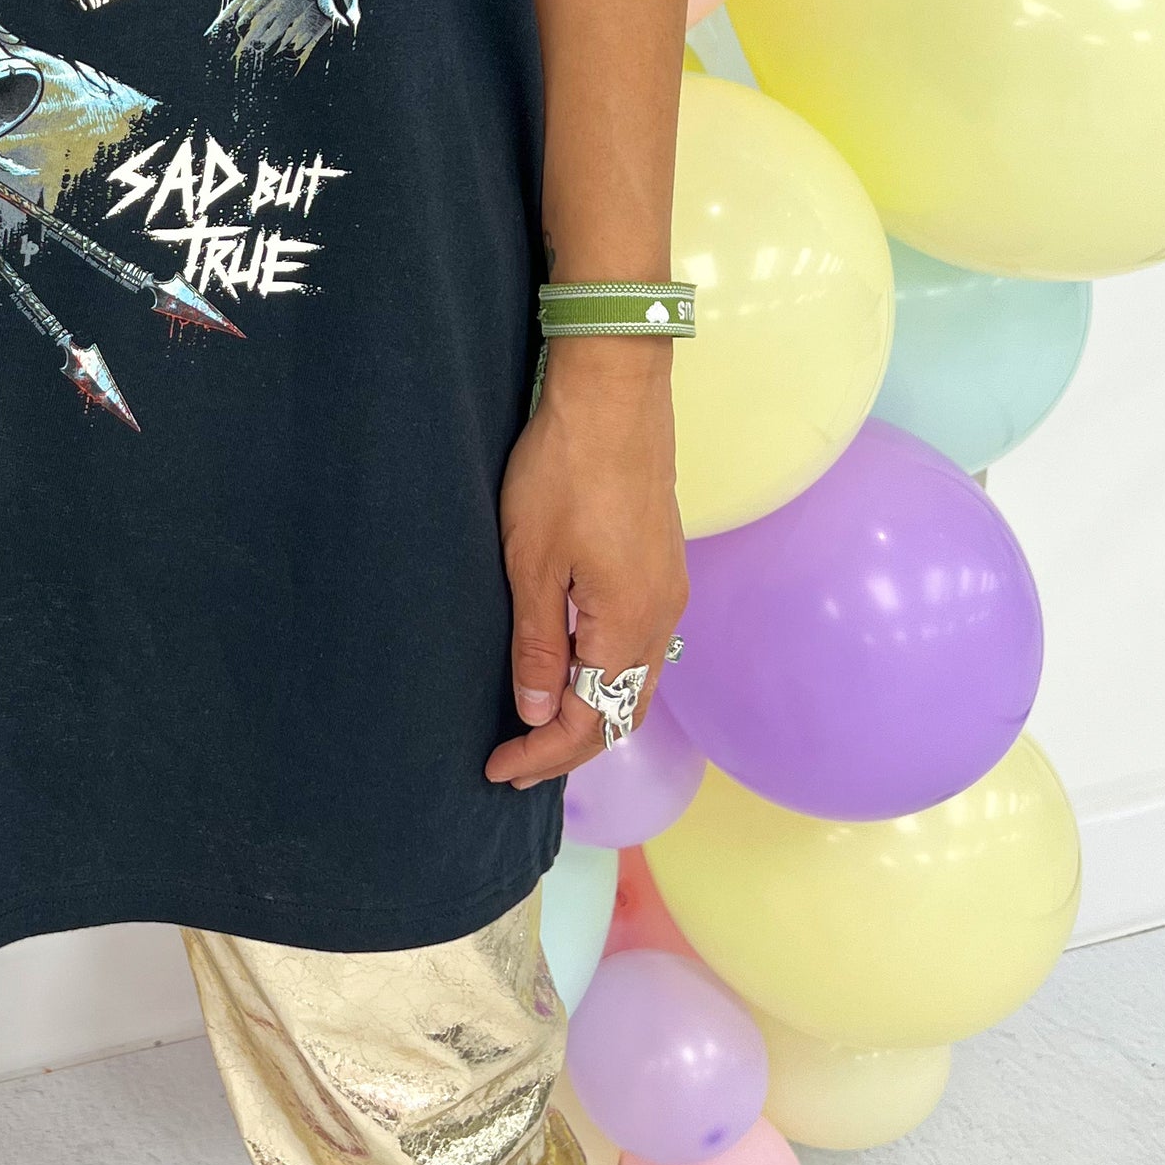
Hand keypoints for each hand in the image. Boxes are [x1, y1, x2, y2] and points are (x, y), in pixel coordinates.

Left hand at [488, 342, 686, 790]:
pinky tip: (572, 669)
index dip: (543, 753)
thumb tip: (537, 713)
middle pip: (623, 710)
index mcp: (628, 625)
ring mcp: (668, 590)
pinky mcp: (662, 565)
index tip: (496, 769)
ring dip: (591, 711)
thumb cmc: (562, 473)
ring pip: (636, 678)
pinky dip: (607, 674)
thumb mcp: (531, 563)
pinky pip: (641, 645)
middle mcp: (661, 618)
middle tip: (514, 762)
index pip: (591, 720)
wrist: (614, 394)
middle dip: (570, 744)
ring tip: (538, 727)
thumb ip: (537, 645)